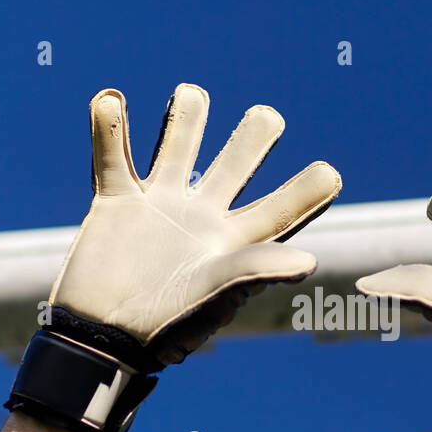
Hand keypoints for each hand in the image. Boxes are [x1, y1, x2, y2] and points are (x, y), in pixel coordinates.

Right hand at [52, 83, 341, 367]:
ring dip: (186, 117)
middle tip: (269, 117)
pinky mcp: (116, 203)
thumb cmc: (165, 326)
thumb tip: (310, 262)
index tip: (330, 173)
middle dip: (253, 137)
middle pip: (237, 164)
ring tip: (192, 94)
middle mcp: (201, 218)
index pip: (281, 209)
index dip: (307, 191)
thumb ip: (257, 269)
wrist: (102, 338)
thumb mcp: (216, 296)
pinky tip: (110, 99)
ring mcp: (159, 207)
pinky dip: (107, 128)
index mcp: (234, 242)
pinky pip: (113, 156)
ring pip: (178, 146)